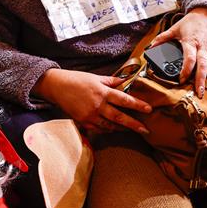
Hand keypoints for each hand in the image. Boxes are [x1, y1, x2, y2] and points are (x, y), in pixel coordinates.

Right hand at [32, 68, 151, 133]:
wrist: (57, 86)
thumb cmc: (77, 79)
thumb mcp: (96, 77)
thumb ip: (111, 81)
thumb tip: (125, 81)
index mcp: (102, 92)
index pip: (124, 100)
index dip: (138, 105)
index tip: (149, 109)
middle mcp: (98, 105)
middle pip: (120, 117)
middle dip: (134, 124)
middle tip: (146, 130)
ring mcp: (90, 115)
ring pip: (110, 126)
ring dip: (122, 129)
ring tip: (132, 130)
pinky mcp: (83, 122)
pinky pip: (99, 129)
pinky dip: (108, 129)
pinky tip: (114, 129)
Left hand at [152, 8, 206, 97]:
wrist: (206, 14)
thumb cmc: (190, 23)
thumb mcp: (174, 28)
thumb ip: (163, 38)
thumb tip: (151, 47)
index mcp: (191, 41)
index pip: (189, 58)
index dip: (185, 71)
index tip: (181, 79)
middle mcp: (203, 45)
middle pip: (203, 66)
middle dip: (201, 80)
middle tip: (199, 92)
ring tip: (203, 80)